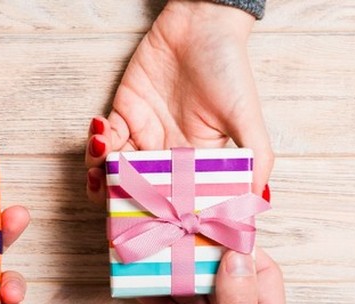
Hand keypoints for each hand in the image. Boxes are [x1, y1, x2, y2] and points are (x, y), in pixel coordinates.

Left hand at [85, 1, 272, 201]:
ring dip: (102, 177)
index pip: (176, 200)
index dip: (161, 217)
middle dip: (121, 203)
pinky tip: (100, 139)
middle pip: (139, 190)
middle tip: (111, 208)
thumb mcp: (247, 116)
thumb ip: (256, 157)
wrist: (200, 23)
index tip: (149, 229)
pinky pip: (102, 140)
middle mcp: (168, 153)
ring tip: (99, 174)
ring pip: (115, 170)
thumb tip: (259, 197)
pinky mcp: (123, 112)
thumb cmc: (229, 68)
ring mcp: (144, 134)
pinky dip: (95, 145)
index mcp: (197, 163)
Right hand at [137, 250, 288, 303]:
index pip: (262, 272)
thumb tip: (238, 256)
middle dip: (201, 260)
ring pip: (199, 300)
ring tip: (153, 260)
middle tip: (174, 237)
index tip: (212, 225)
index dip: (240, 247)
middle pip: (226, 282)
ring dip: (177, 282)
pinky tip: (145, 294)